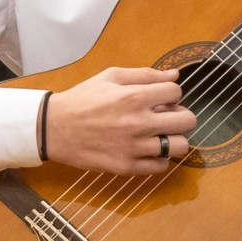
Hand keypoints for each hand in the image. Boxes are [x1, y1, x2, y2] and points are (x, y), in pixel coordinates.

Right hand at [44, 66, 196, 175]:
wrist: (53, 128)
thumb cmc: (82, 99)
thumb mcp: (110, 77)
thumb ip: (145, 74)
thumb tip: (174, 76)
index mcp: (134, 97)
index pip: (177, 92)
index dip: (171, 93)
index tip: (160, 98)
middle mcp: (138, 123)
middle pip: (188, 120)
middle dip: (181, 115)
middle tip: (167, 117)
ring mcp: (134, 147)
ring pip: (179, 146)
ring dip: (173, 138)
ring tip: (160, 135)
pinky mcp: (126, 166)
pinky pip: (161, 166)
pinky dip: (158, 158)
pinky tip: (147, 150)